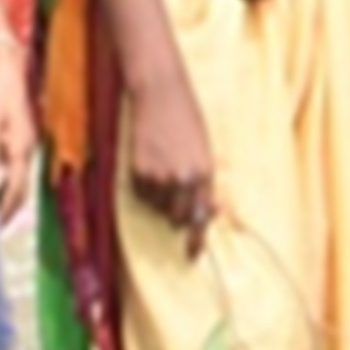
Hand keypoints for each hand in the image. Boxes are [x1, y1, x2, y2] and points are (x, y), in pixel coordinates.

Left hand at [0, 46, 36, 222]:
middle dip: (7, 209)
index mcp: (21, 149)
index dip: (3, 212)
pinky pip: (8, 163)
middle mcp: (25, 147)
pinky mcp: (14, 130)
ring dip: (3, 194)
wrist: (3, 59)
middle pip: (19, 187)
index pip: (14, 191)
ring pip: (14, 176)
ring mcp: (21, 138)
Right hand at [118, 69, 220, 248]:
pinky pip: (141, 194)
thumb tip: (211, 210)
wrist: (162, 95)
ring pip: (158, 206)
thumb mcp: (204, 150)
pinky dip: (145, 186)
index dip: (197, 239)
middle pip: (179, 218)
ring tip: (163, 168)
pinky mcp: (139, 171)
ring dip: (160, 197)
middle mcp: (183, 179)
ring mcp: (159, 176)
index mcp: (205, 173)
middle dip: (178, 214)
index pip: (202, 215)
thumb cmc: (187, 120)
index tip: (193, 254)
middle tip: (174, 198)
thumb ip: (205, 181)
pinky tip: (150, 163)